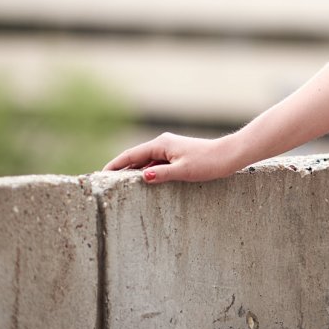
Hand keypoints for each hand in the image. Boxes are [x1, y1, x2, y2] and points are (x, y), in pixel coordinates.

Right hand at [103, 132, 241, 183]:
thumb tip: (143, 176)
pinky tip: (142, 182)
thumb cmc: (207, 162)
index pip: (131, 154)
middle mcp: (163, 144)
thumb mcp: (183, 171)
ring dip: (133, 171)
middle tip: (105, 182)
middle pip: (136, 157)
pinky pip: (156, 163)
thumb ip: (162, 174)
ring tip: (119, 185)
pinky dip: (147, 171)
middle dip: (121, 168)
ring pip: (146, 160)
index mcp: (161, 144)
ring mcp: (170, 149)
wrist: (228, 156)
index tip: (100, 174)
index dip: (115, 164)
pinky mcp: (176, 155)